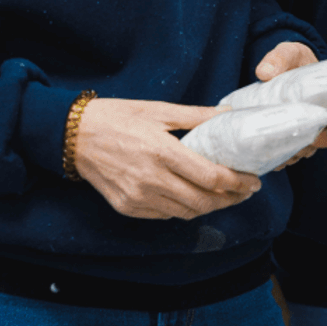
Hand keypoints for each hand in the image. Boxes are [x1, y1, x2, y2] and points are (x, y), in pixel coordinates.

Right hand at [73, 98, 260, 220]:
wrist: (73, 135)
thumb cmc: (117, 117)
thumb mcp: (158, 110)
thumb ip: (196, 116)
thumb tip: (229, 113)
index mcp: (161, 151)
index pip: (211, 177)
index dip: (237, 183)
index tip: (253, 180)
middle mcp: (151, 179)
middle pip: (203, 201)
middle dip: (231, 199)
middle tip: (246, 191)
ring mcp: (138, 197)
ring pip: (187, 212)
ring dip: (211, 206)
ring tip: (226, 195)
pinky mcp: (128, 207)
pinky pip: (166, 215)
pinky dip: (186, 209)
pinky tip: (195, 197)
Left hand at [254, 40, 326, 163]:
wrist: (282, 66)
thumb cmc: (294, 60)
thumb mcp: (289, 52)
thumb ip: (279, 58)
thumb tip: (264, 73)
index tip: (316, 137)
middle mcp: (318, 125)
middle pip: (314, 147)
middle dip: (299, 148)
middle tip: (280, 142)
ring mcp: (301, 134)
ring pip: (298, 154)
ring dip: (284, 154)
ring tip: (266, 148)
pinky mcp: (284, 138)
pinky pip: (282, 156)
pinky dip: (272, 156)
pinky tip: (259, 151)